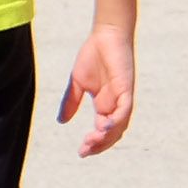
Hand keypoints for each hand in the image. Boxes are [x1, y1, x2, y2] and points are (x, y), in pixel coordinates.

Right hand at [58, 23, 134, 156]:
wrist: (106, 34)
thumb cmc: (93, 55)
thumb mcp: (77, 83)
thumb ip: (71, 101)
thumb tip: (61, 122)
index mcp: (105, 105)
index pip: (102, 132)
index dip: (94, 144)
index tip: (81, 152)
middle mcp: (115, 105)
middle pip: (112, 134)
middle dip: (99, 145)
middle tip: (84, 149)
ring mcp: (122, 98)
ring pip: (120, 126)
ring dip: (107, 137)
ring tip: (92, 141)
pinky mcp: (126, 89)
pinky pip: (125, 110)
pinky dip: (117, 121)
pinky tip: (105, 126)